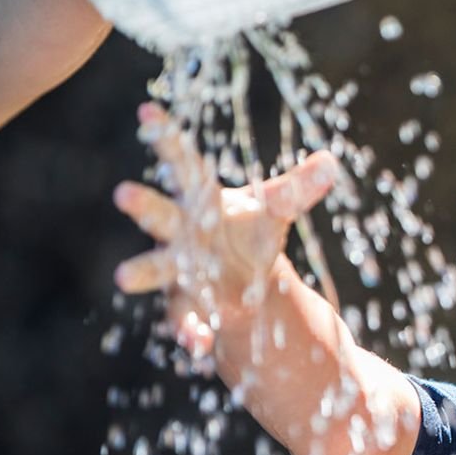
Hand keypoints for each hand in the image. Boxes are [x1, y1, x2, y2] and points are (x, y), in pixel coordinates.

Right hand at [113, 103, 338, 355]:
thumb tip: (332, 162)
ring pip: (156, 269)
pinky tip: (198, 346)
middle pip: (161, 215)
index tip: (146, 108)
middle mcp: (180, 231)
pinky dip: (190, 332)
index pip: (184, 162)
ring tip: (123, 276)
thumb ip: (299, 189)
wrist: (241, 279)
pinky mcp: (187, 305)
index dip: (167, 136)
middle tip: (123, 192)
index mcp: (201, 198)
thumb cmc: (248, 232)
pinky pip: (183, 319)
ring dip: (143, 271)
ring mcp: (178, 269)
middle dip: (145, 205)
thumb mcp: (275, 209)